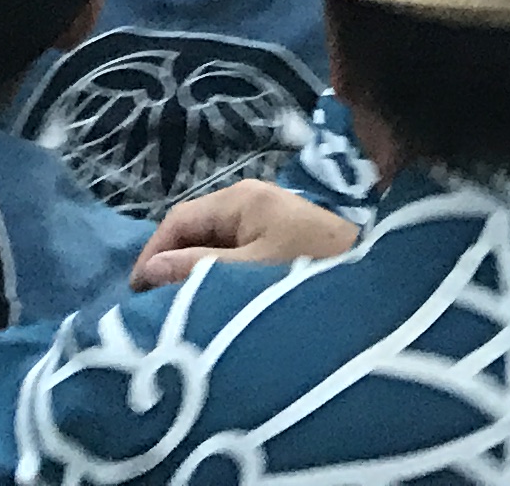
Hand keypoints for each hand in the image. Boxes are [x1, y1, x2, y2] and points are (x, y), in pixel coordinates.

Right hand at [135, 179, 357, 286]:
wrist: (375, 284)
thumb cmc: (308, 269)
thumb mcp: (247, 272)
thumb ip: (196, 269)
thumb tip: (147, 270)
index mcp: (242, 199)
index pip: (180, 220)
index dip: (152, 254)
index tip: (134, 295)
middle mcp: (252, 201)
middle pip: (196, 230)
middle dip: (171, 265)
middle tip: (152, 308)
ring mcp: (268, 220)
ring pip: (215, 244)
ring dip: (193, 273)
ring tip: (176, 310)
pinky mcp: (281, 240)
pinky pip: (236, 253)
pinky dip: (217, 275)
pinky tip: (211, 303)